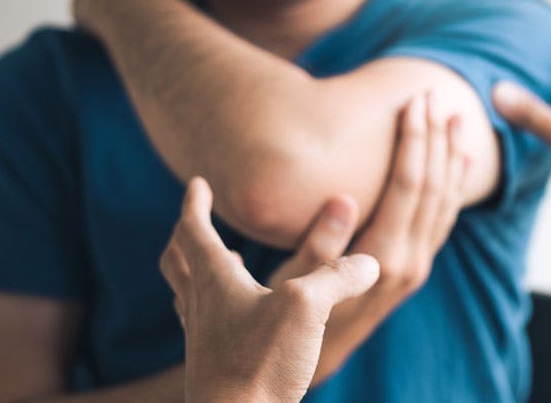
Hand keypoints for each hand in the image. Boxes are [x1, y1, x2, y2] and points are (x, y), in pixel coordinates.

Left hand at [159, 177, 379, 402]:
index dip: (195, 204)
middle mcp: (202, 307)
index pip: (193, 230)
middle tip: (196, 221)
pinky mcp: (216, 367)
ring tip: (222, 264)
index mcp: (215, 281)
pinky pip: (207, 326)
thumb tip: (371, 262)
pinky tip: (242, 318)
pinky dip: (216, 309)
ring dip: (198, 272)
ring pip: (188, 295)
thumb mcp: (307, 307)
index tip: (198, 183)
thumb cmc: (260, 364)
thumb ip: (338, 276)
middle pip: (179, 261)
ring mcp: (205, 340)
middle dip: (186, 235)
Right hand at [268, 93, 470, 382]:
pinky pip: (444, 220)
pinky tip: (461, 162)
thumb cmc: (293, 315)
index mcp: (381, 257)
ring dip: (451, 157)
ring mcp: (417, 267)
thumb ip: (322, 243)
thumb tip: (343, 198)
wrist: (317, 360)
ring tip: (457, 117)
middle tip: (436, 94)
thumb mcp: (295, 282)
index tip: (415, 101)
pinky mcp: (416, 268)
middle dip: (435, 137)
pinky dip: (455, 187)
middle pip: (433, 186)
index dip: (413, 140)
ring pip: (446, 201)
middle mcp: (408, 261)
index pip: (407, 185)